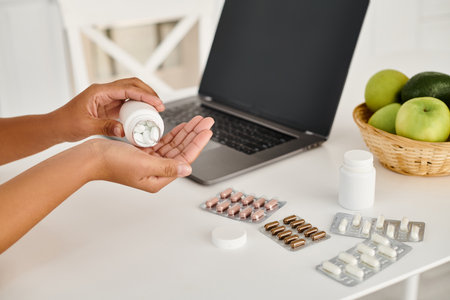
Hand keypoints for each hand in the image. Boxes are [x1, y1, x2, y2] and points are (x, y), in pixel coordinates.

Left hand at [53, 77, 163, 141]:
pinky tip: (144, 114)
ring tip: (156, 109)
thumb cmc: (66, 124)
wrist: (56, 127)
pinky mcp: (108, 106)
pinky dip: (138, 106)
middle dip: (148, 92)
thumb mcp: (86, 127)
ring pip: (131, 92)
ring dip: (144, 98)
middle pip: (132, 84)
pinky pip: (127, 102)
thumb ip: (106, 127)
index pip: (127, 88)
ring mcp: (107, 98)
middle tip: (160, 105)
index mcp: (99, 91)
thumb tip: (124, 131)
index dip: (144, 94)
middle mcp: (104, 91)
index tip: (157, 102)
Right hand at [90, 115, 213, 191]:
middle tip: (206, 122)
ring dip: (186, 133)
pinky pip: (163, 143)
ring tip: (198, 121)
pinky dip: (172, 134)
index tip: (207, 131)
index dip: (197, 143)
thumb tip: (187, 168)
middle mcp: (156, 171)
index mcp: (158, 178)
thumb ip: (167, 166)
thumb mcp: (144, 164)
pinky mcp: (143, 154)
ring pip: (174, 145)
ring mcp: (150, 162)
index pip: (184, 159)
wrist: (90, 157)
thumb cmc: (112, 163)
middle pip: (182, 150)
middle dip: (195, 135)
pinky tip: (181, 127)